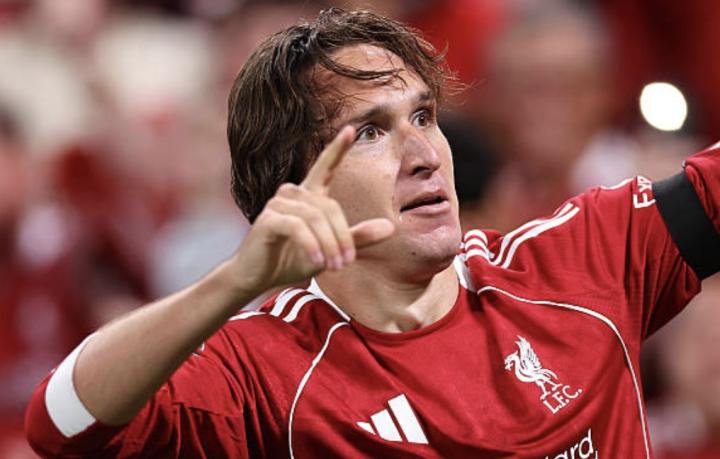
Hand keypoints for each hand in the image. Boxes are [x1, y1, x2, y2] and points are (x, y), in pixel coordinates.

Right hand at [230, 126, 394, 296]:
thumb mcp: (330, 251)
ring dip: (328, 244)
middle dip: (342, 237)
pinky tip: (316, 262)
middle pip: (329, 207)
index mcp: (308, 195)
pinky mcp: (267, 220)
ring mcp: (277, 204)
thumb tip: (391, 227)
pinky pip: (298, 227)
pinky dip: (311, 245)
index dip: (338, 149)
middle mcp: (292, 193)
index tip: (351, 130)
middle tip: (346, 263)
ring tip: (333, 266)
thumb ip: (357, 238)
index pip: (324, 166)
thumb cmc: (291, 260)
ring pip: (315, 217)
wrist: (257, 277)